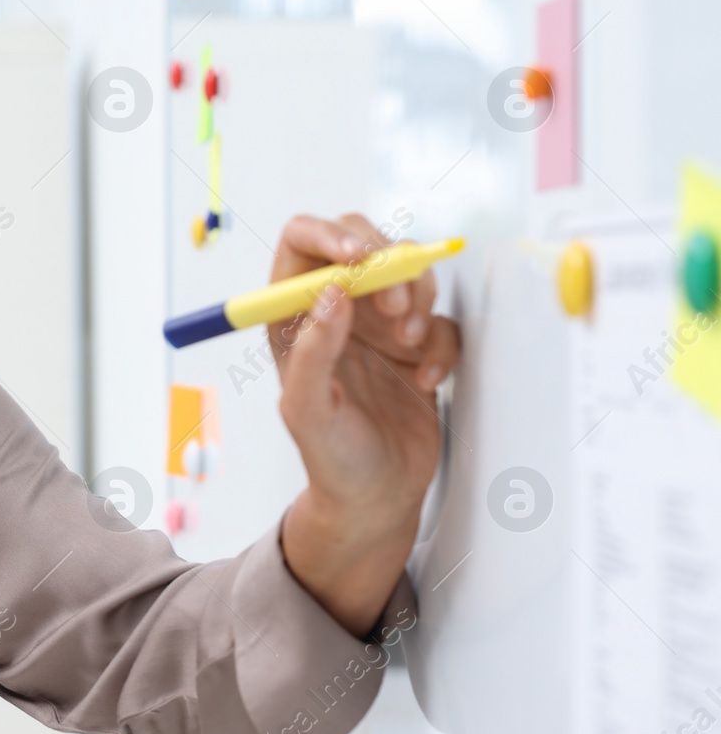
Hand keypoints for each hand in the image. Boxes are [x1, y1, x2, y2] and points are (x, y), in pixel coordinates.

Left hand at [269, 214, 459, 635]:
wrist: (376, 500)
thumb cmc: (330, 460)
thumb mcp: (308, 410)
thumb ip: (313, 350)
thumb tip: (331, 292)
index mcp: (292, 315)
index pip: (302, 241)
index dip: (329, 234)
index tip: (360, 257)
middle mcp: (334, 310)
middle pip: (362, 241)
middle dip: (388, 264)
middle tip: (398, 309)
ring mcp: (376, 324)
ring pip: (408, 271)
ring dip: (418, 300)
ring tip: (408, 347)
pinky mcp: (416, 344)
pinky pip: (441, 319)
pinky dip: (440, 346)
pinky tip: (425, 383)